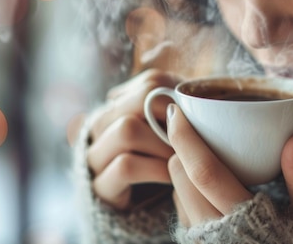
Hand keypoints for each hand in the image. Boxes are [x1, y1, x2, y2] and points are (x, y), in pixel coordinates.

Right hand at [87, 69, 179, 209]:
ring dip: (162, 144)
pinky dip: (155, 169)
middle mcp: (101, 124)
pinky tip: (171, 179)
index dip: (180, 97)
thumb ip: (177, 109)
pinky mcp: (99, 185)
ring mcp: (96, 153)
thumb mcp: (170, 130)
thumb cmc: (162, 162)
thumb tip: (191, 93)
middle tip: (191, 139)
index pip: (151, 82)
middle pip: (137, 102)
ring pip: (127, 129)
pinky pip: (126, 165)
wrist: (141, 210)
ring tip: (181, 160)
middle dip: (170, 120)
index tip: (196, 118)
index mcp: (122, 103)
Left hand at [167, 104, 292, 226]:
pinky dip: (185, 190)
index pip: (204, 172)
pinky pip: (179, 209)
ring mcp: (200, 242)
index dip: (186, 138)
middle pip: (180, 176)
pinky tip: (208, 187)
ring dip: (182, 168)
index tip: (176, 110)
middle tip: (196, 130)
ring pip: (175, 191)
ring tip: (206, 159)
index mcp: (243, 220)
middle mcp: (213, 233)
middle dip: (181, 147)